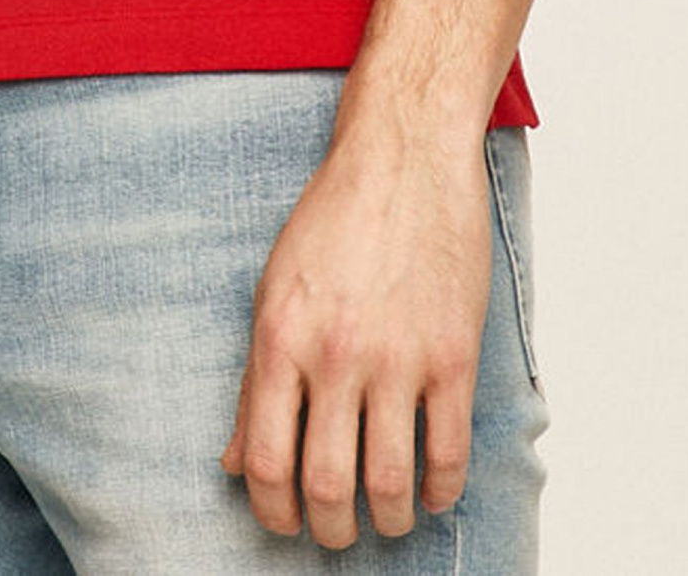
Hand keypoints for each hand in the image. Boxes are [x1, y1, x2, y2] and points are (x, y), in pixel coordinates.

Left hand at [220, 126, 492, 549]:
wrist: (404, 155)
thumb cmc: (334, 219)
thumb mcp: (274, 288)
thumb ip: (256, 378)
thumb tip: (234, 463)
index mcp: (280, 336)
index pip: (264, 458)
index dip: (272, 510)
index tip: (284, 520)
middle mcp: (334, 353)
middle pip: (325, 484)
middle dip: (328, 528)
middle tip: (335, 531)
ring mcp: (398, 357)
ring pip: (388, 483)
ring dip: (385, 521)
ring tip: (384, 519)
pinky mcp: (453, 355)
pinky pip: (448, 454)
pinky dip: (439, 492)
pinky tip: (430, 494)